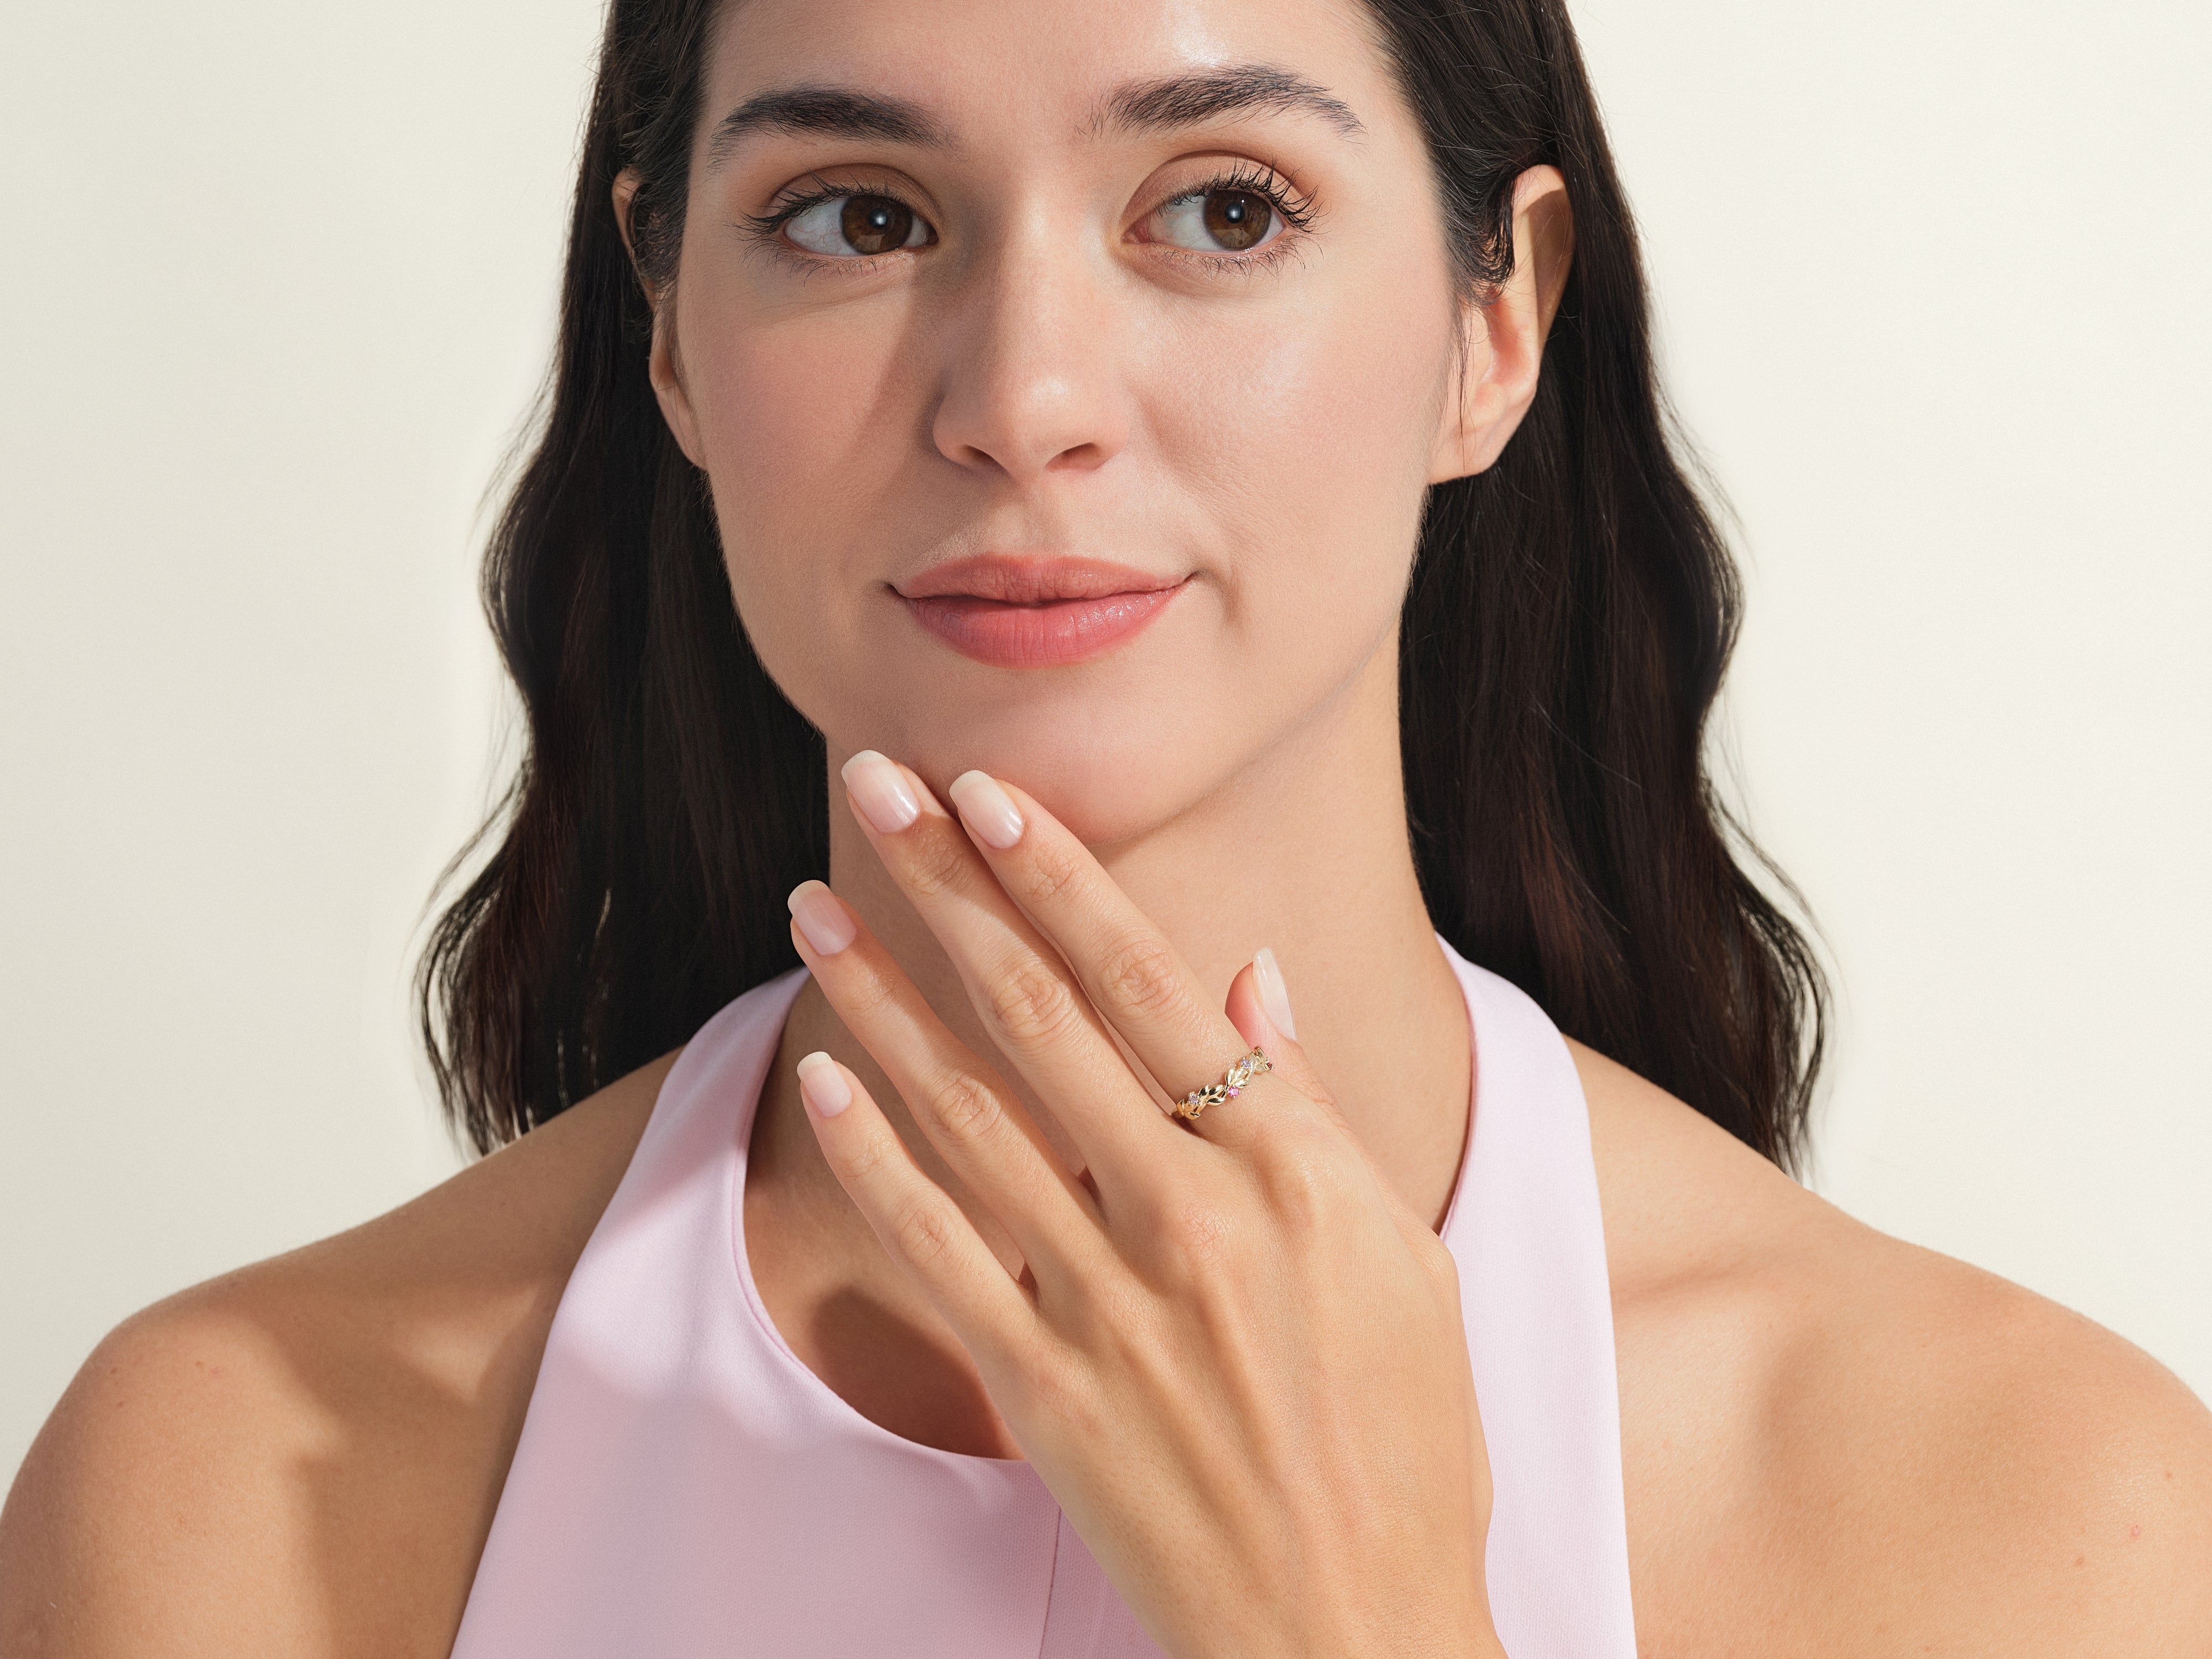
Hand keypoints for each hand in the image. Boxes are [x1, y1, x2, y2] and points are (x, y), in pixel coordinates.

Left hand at [783, 751, 1500, 1658]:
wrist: (1355, 1634)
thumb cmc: (1405, 1444)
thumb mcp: (1403, 1256)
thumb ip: (1310, 1108)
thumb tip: (1247, 972)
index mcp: (1293, 1175)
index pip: (1154, 986)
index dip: (1060, 879)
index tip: (988, 792)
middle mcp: (1193, 1221)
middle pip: (1042, 1017)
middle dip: (947, 888)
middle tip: (873, 784)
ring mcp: (1110, 1306)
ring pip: (967, 1113)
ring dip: (879, 997)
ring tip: (813, 905)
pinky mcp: (1044, 1392)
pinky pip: (936, 1253)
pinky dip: (872, 1160)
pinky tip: (819, 1081)